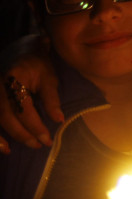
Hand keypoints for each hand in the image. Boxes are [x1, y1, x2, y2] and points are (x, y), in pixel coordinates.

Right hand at [0, 38, 61, 153]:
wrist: (20, 49)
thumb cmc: (37, 63)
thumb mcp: (49, 77)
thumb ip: (51, 99)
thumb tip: (59, 120)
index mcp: (14, 78)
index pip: (23, 109)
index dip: (35, 126)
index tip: (47, 139)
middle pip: (6, 117)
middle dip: (22, 134)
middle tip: (38, 145)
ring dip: (4, 138)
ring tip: (16, 149)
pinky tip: (3, 146)